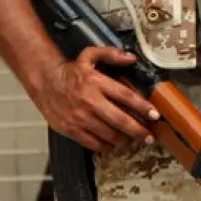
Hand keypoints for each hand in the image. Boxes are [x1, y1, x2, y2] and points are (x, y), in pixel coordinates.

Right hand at [30, 46, 160, 152]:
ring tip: (135, 142)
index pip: (125, 96)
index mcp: (97, 83)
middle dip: (138, 131)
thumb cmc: (71, 71)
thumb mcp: (89, 55)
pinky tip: (115, 146)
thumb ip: (111, 54)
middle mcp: (90, 101)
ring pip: (108, 134)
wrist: (44, 83)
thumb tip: (131, 58)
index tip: (155, 115)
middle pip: (120, 120)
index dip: (143, 107)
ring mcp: (80, 118)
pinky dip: (106, 147)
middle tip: (149, 137)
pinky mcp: (71, 129)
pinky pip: (93, 143)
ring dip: (125, 141)